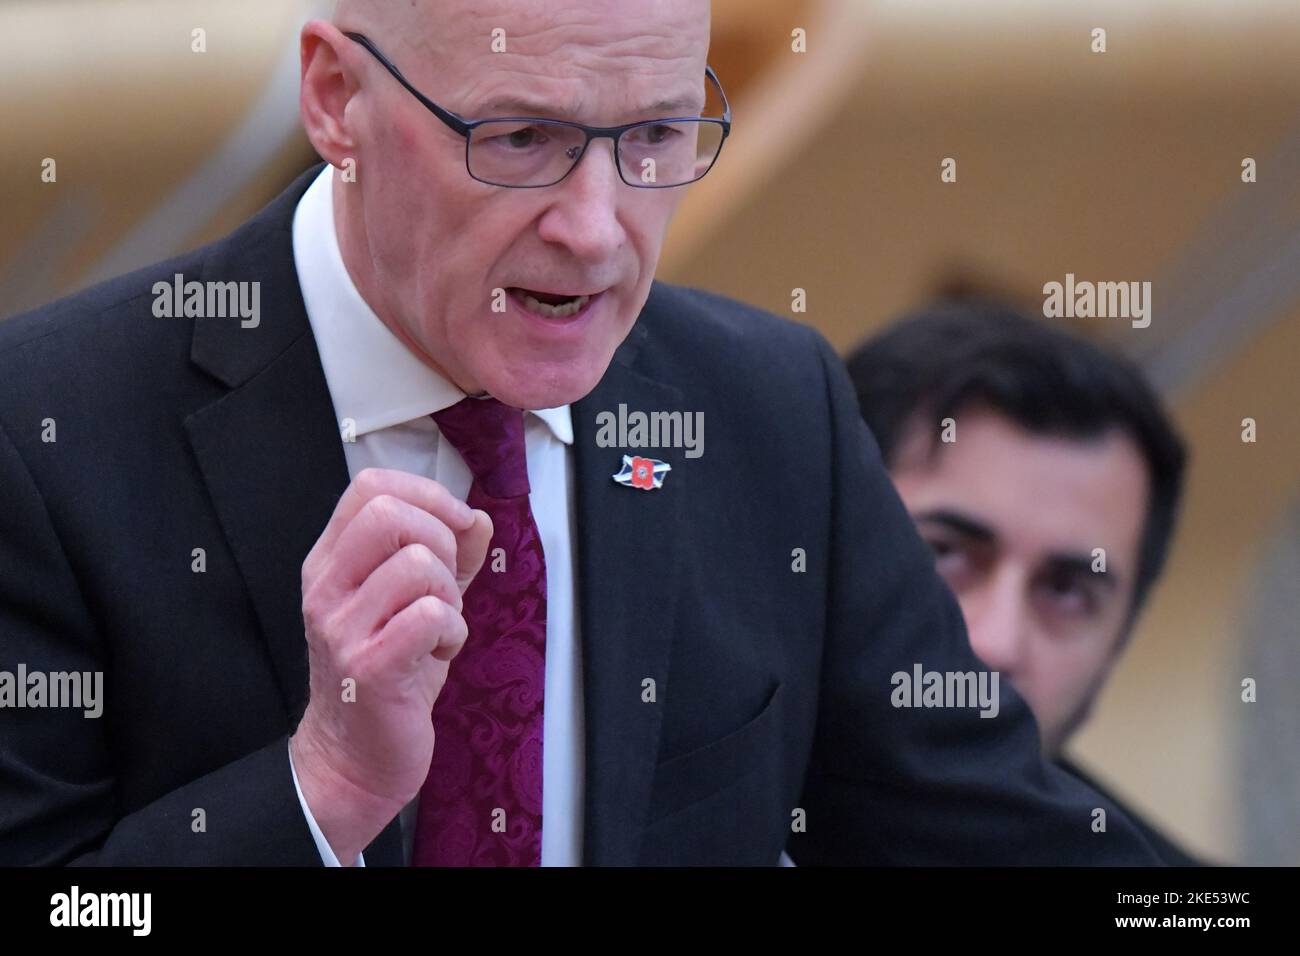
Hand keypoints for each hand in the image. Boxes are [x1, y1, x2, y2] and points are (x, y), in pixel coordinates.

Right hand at [289, 468, 491, 862]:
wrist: (355, 756)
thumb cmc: (388, 675)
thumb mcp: (415, 602)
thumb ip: (449, 557)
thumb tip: (478, 519)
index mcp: (332, 562)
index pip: (370, 487)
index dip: (428, 495)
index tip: (457, 525)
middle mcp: (327, 587)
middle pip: (390, 513)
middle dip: (441, 541)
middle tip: (444, 586)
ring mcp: (342, 627)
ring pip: (418, 565)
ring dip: (451, 596)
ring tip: (440, 627)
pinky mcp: (368, 666)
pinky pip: (430, 616)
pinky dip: (453, 632)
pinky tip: (440, 653)